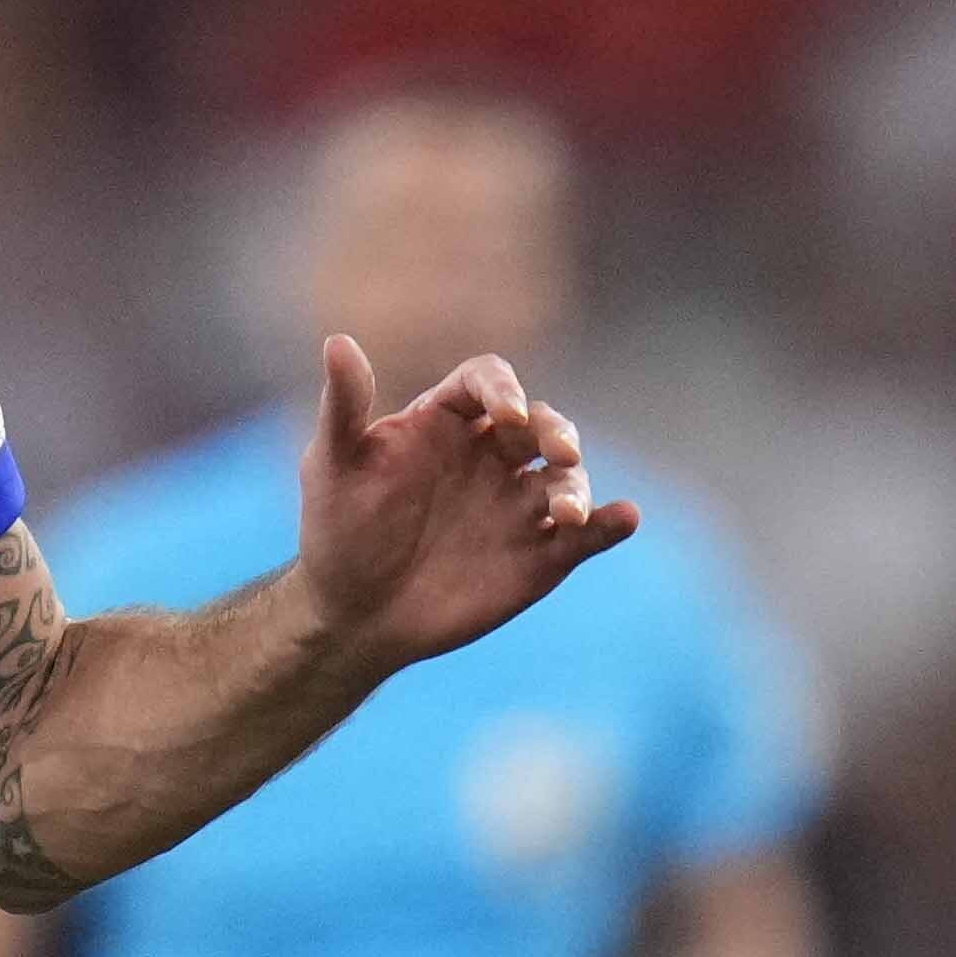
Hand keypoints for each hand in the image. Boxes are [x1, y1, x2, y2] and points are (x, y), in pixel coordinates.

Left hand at [297, 341, 636, 671]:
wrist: (356, 615)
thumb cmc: (337, 532)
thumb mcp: (332, 465)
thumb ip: (345, 405)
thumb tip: (337, 342)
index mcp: (446, 422)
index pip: (487, 382)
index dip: (502, 387)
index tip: (505, 412)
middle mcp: (490, 456)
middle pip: (542, 424)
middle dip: (556, 431)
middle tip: (557, 449)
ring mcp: (517, 505)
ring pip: (567, 478)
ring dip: (577, 486)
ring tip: (566, 513)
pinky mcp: (540, 555)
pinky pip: (585, 534)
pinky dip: (610, 524)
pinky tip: (624, 518)